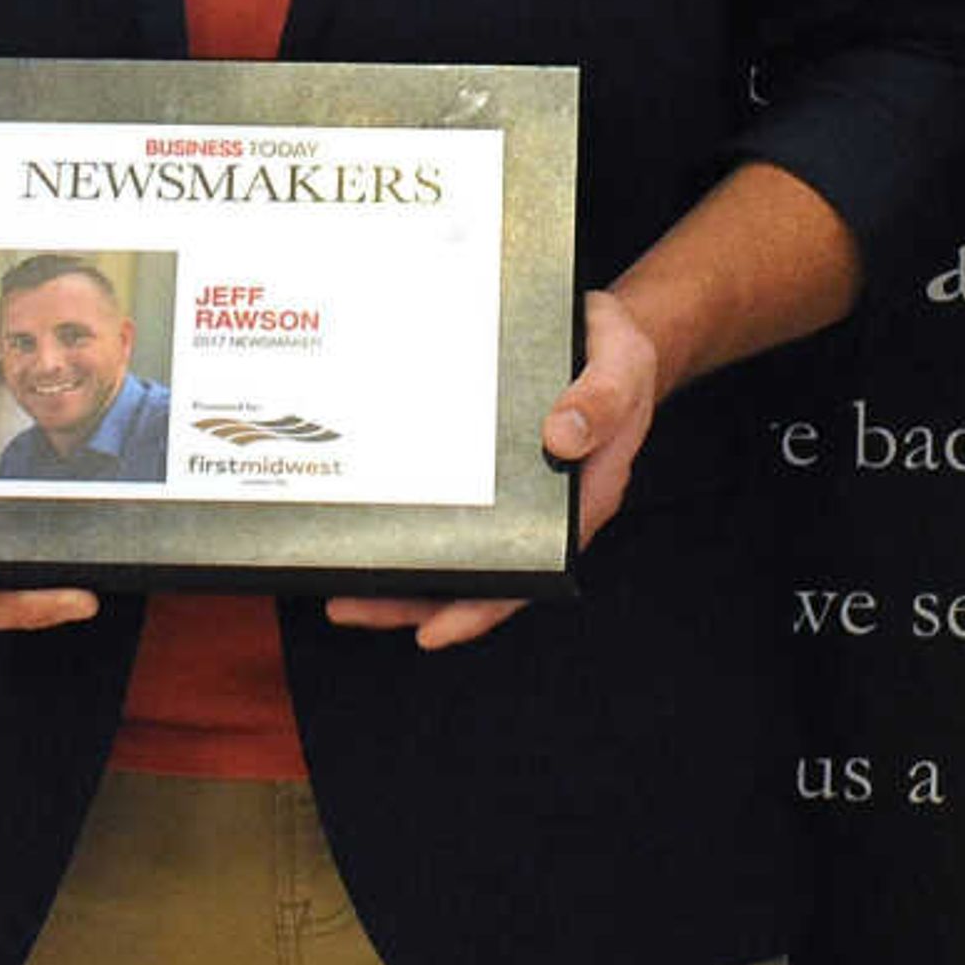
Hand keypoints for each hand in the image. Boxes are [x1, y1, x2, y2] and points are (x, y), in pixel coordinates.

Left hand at [327, 286, 664, 651]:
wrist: (605, 332)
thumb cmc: (618, 356)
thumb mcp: (622, 366)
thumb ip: (601, 400)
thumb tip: (561, 438)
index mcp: (581, 502)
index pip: (530, 573)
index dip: (481, 607)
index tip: (432, 631)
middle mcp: (543, 509)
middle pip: (478, 573)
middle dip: (414, 598)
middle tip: (349, 605)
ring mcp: (513, 491)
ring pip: (454, 545)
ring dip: (402, 567)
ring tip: (343, 581)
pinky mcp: (489, 464)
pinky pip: (447, 502)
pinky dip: (409, 516)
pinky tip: (368, 517)